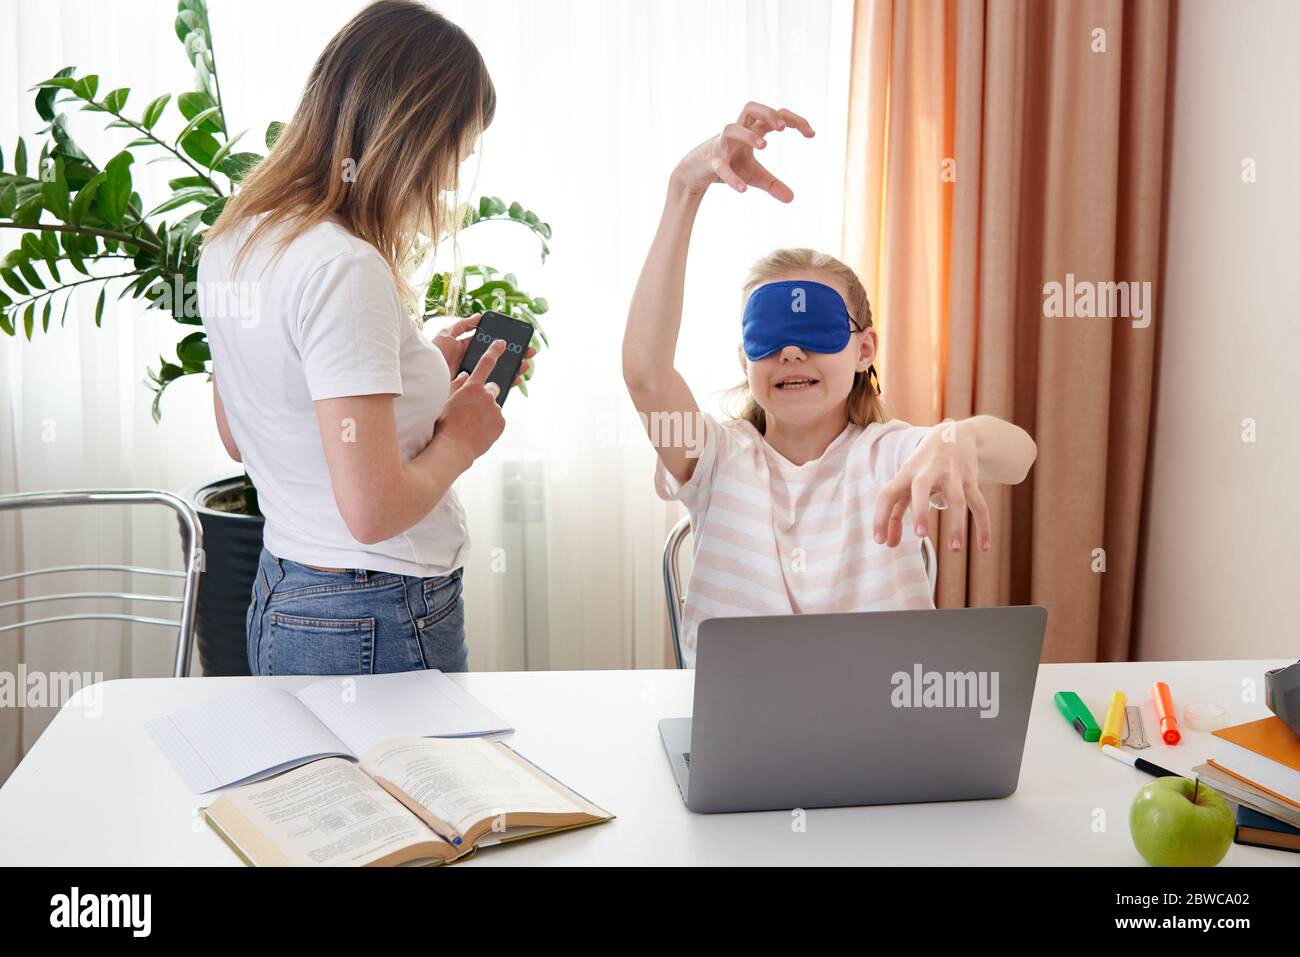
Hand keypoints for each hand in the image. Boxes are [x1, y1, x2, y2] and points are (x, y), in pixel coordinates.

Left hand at [432, 312, 536, 386]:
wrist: (426, 381)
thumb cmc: (433, 357)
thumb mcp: (445, 335)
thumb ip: (463, 325)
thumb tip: (480, 317)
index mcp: (466, 349)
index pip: (490, 344)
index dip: (505, 341)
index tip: (519, 338)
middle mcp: (472, 363)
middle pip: (499, 358)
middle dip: (516, 354)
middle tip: (530, 352)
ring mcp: (475, 376)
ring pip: (500, 371)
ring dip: (515, 367)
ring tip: (526, 364)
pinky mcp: (475, 389)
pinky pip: (495, 387)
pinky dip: (508, 383)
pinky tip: (517, 378)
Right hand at [434, 339, 506, 464]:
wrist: (454, 448)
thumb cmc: (445, 424)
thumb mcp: (446, 400)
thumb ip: (457, 384)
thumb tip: (466, 375)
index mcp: (472, 387)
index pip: (485, 364)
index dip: (494, 351)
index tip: (502, 343)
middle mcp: (487, 396)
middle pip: (492, 388)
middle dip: (485, 394)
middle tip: (473, 407)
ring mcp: (496, 410)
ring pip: (494, 405)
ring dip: (487, 410)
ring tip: (473, 423)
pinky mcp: (501, 423)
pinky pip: (497, 418)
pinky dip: (491, 422)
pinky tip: (479, 430)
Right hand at [672, 101, 814, 202]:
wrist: (695, 172)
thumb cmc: (729, 165)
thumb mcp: (754, 175)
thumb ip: (773, 184)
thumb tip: (792, 199)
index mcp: (751, 129)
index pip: (775, 115)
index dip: (795, 120)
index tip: (812, 134)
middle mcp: (737, 131)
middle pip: (750, 108)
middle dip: (767, 113)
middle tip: (783, 127)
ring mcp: (721, 144)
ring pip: (731, 129)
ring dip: (748, 135)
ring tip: (765, 146)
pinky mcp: (710, 161)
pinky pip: (720, 166)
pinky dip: (731, 177)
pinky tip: (743, 189)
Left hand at [872, 422, 991, 552]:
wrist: (952, 434)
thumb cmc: (921, 467)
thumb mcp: (905, 483)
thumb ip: (895, 513)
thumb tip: (889, 544)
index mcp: (905, 474)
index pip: (887, 494)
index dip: (880, 517)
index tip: (879, 541)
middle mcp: (928, 472)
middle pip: (921, 488)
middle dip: (920, 511)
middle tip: (920, 535)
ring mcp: (951, 475)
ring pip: (956, 499)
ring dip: (956, 525)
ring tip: (954, 549)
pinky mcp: (971, 479)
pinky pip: (979, 505)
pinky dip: (983, 526)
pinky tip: (983, 547)